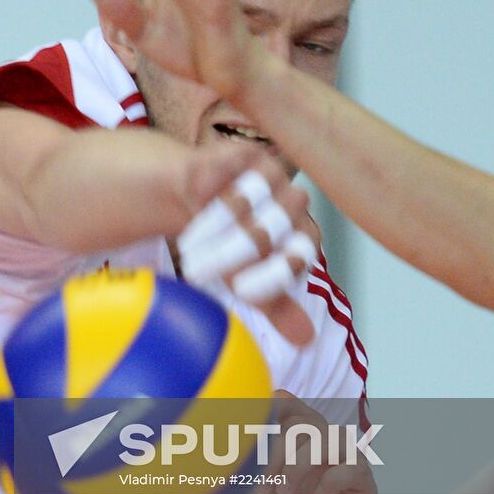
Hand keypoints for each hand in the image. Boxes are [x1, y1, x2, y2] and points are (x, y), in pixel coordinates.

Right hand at [178, 155, 318, 346]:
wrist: (202, 198)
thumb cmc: (230, 242)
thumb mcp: (250, 277)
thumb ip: (277, 305)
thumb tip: (306, 339)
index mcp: (305, 235)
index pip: (300, 257)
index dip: (271, 277)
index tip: (238, 292)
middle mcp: (295, 203)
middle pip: (269, 232)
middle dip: (230, 257)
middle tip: (196, 275)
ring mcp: (273, 175)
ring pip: (248, 204)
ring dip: (214, 231)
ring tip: (188, 252)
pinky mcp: (248, 154)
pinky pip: (229, 176)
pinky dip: (208, 200)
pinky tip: (190, 215)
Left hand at [244, 390, 375, 493]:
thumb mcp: (251, 485)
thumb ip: (246, 459)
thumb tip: (237, 434)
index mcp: (298, 433)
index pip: (286, 401)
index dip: (269, 414)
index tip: (254, 441)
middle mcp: (324, 440)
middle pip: (305, 419)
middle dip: (280, 449)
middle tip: (267, 480)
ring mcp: (346, 460)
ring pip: (330, 437)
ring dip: (302, 463)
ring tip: (286, 490)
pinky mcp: (364, 487)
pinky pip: (353, 468)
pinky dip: (331, 480)